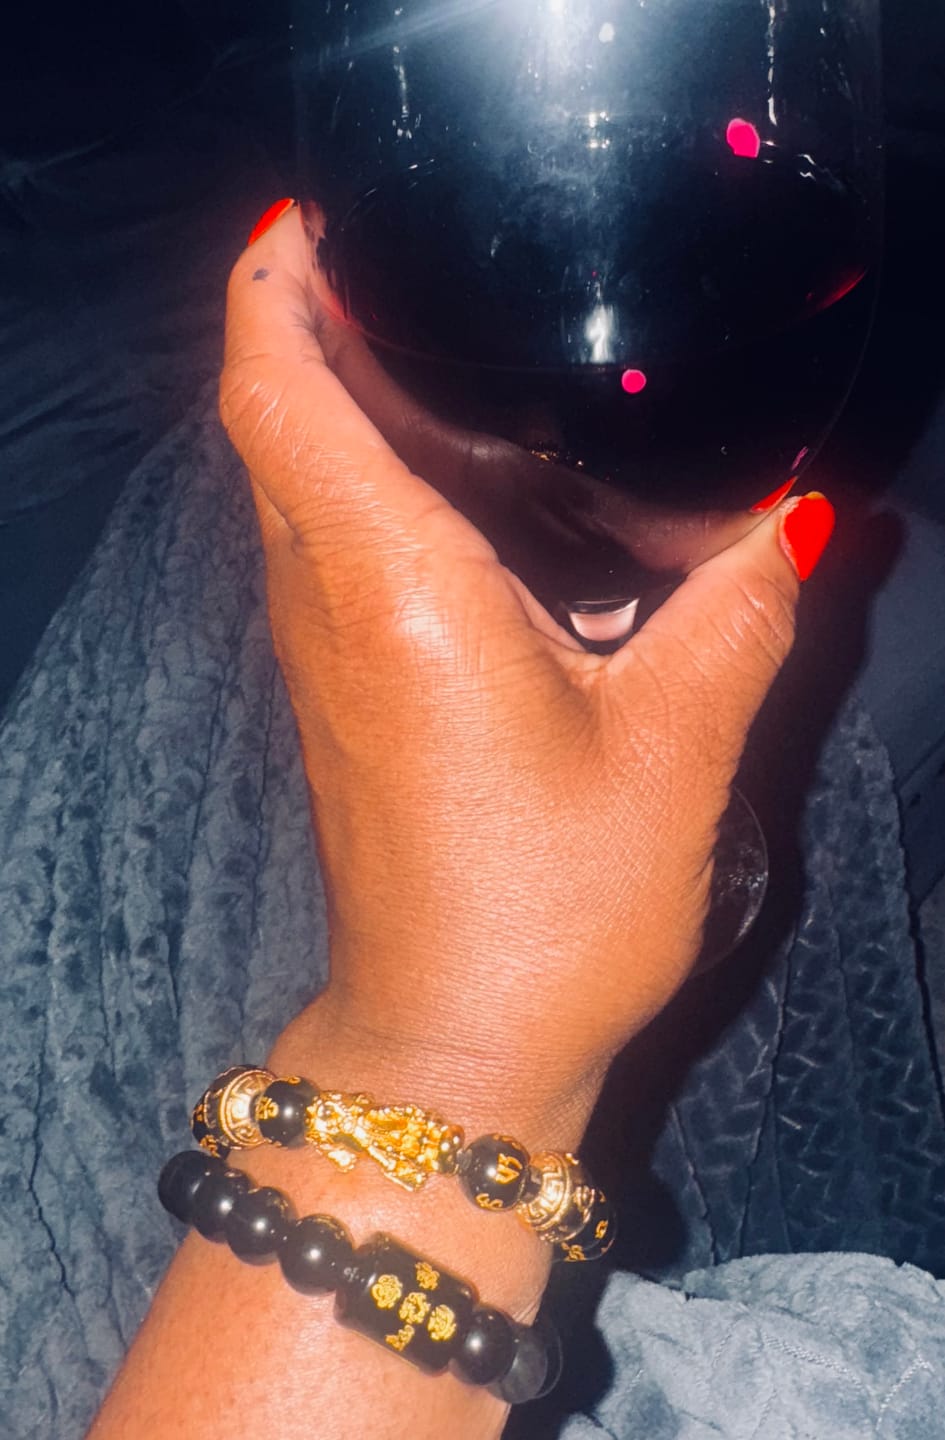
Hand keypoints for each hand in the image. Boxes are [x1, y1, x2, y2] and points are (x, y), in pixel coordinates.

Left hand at [220, 204, 831, 1149]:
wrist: (454, 1042)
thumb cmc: (548, 909)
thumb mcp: (676, 750)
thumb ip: (741, 609)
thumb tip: (797, 512)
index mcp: (394, 588)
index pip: (281, 397)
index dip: (275, 291)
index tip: (317, 225)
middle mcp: (328, 602)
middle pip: (279, 420)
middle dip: (320, 324)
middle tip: (420, 266)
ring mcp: (321, 650)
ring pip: (301, 482)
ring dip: (348, 404)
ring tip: (456, 354)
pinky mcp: (342, 690)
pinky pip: (331, 545)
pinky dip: (371, 483)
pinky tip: (476, 485)